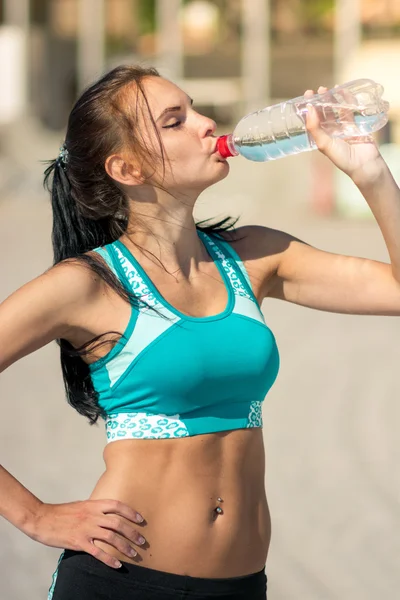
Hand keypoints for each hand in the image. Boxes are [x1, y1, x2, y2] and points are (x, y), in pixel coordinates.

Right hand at [28, 500, 145, 568]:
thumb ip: (94, 509)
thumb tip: (105, 514)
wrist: (42, 518)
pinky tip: (117, 564)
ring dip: (125, 546)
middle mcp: (92, 515)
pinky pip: (98, 552)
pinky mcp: (79, 542)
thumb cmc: (60, 513)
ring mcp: (86, 529)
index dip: (131, 512)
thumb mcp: (80, 505)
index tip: (140, 520)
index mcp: (93, 505)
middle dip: (132, 532)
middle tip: (142, 541)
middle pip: (118, 523)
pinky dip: (109, 559)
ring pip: (111, 538)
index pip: (117, 505)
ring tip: (134, 554)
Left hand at [304, 86, 384, 184]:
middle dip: (320, 101)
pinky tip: (343, 92)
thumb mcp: (324, 144)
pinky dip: (346, 101)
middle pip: (323, 113)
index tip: (307, 95)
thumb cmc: (342, 157)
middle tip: (318, 90)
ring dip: (332, 99)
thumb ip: (315, 128)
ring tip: (328, 89)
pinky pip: (349, 111)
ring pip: (336, 111)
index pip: (312, 120)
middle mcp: (330, 133)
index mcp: (321, 138)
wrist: (363, 164)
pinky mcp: (354, 126)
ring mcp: (342, 129)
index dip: (308, 108)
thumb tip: (309, 109)